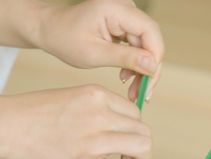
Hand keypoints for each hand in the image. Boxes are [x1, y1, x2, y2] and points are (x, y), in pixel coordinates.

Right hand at [0, 86, 151, 158]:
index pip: (135, 113)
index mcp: (98, 95)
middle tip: (131, 153)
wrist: (9, 125)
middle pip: (143, 130)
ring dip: (139, 158)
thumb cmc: (37, 112)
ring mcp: (94, 139)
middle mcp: (100, 114)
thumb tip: (118, 125)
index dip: (135, 127)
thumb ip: (99, 108)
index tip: (126, 137)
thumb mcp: (74, 97)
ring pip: (141, 148)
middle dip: (142, 144)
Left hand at [40, 0, 163, 100]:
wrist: (51, 31)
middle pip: (150, 41)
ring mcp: (125, 17)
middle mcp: (125, 9)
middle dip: (148, 70)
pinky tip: (125, 77)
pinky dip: (133, 65)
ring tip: (133, 91)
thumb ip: (125, 58)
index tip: (148, 83)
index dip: (154, 59)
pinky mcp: (123, 27)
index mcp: (117, 9)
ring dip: (141, 71)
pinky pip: (136, 47)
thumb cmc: (65, 39)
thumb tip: (152, 66)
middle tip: (142, 94)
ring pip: (145, 47)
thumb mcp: (95, 54)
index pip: (150, 32)